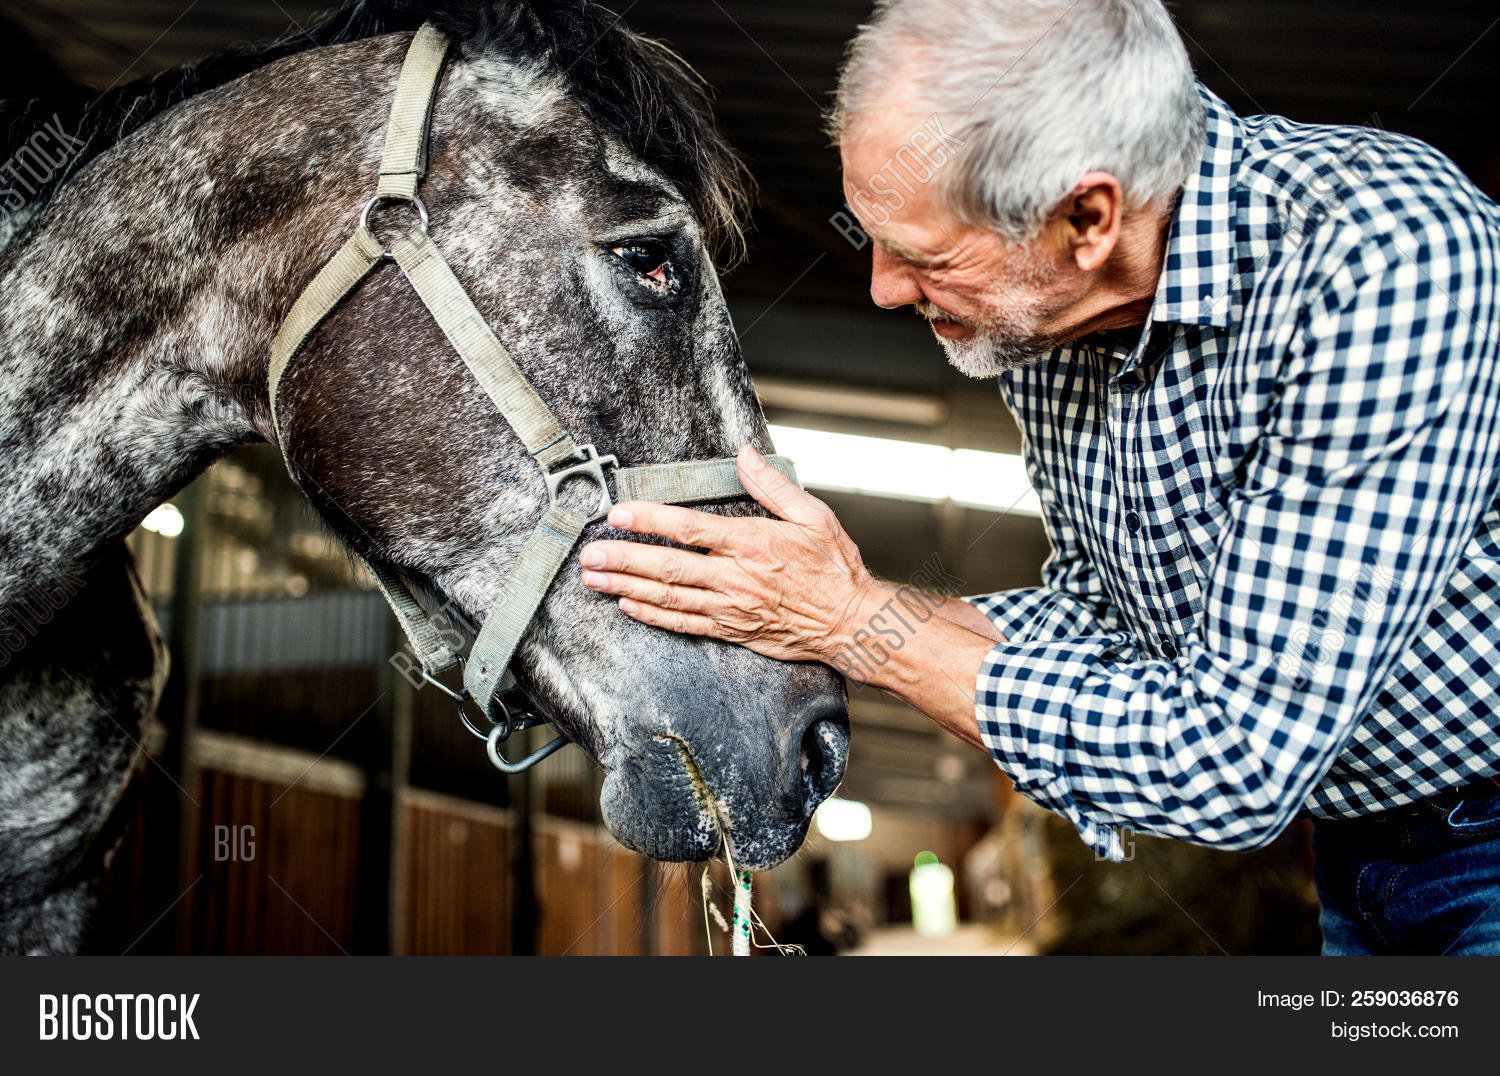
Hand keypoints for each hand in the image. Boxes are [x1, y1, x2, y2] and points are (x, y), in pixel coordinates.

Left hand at [577, 444, 879, 664]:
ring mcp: (730, 607)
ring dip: (626, 586)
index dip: (649, 520)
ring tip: (595, 579)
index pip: (689, 529)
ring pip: (667, 597)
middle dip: (623, 559)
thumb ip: (773, 485)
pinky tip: (629, 605)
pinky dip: (653, 615)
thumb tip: (746, 455)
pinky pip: (683, 623)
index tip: (619, 513)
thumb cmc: (834, 569)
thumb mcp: (814, 515)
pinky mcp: (731, 630)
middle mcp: (735, 577)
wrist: (850, 622)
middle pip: (667, 567)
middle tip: (590, 554)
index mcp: (752, 543)